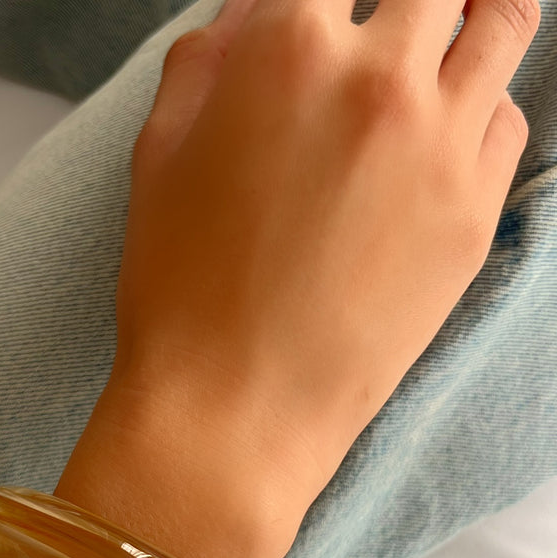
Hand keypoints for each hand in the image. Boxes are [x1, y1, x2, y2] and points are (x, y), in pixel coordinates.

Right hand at [93, 0, 538, 557]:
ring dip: (477, 12)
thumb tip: (250, 13)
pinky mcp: (474, 216)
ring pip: (502, 22)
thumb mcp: (158, 154)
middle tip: (400, 13)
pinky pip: (507, 124)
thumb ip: (206, 58)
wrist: (233, 409)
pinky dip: (483, 109)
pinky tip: (448, 132)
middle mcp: (379, 79)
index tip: (329, 12)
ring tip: (455, 28)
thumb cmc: (179, 288)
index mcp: (287, 47)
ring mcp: (440, 148)